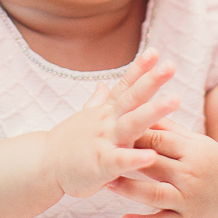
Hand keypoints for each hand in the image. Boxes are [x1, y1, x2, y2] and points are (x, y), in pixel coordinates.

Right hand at [46, 48, 178, 198]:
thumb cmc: (66, 143)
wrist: (43, 166)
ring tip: (174, 100)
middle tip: (170, 66)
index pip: (124, 86)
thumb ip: (97, 102)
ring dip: (152, 111)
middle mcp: (106, 122)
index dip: (139, 69)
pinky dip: (135, 158)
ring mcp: (104, 141)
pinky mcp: (101, 165)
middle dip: (151, 81)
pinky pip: (120, 161)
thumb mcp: (84, 118)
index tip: (155, 52)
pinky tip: (152, 156)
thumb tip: (103, 85)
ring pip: (131, 124)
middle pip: (132, 98)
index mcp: (105, 112)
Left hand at [107, 117, 217, 217]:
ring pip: (154, 194)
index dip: (136, 134)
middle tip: (102, 154)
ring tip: (107, 182)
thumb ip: (169, 128)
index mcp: (194, 152)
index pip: (161, 140)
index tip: (114, 129)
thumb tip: (142, 107)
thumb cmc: (213, 162)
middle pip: (154, 165)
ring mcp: (189, 201)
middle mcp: (192, 176)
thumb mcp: (197, 142)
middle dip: (128, 159)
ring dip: (129, 189)